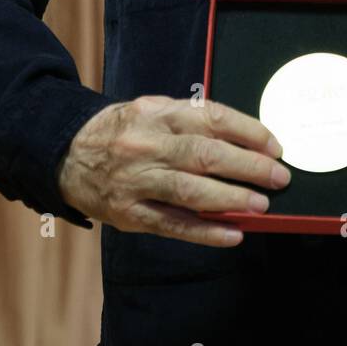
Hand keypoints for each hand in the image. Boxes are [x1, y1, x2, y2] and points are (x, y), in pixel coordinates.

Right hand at [56, 95, 291, 245]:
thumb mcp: (154, 110)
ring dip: (231, 199)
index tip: (275, 146)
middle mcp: (148, 145)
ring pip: (190, 191)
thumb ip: (192, 122)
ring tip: (262, 205)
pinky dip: (205, 232)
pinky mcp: (129, 214)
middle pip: (205, 155)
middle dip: (248, 167)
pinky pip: (172, 225)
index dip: (248, 132)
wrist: (67, 153)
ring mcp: (137, 181)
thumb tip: (245, 143)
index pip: (212, 118)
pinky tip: (232, 234)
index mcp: (158, 113)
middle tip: (279, 177)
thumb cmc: (124, 131)